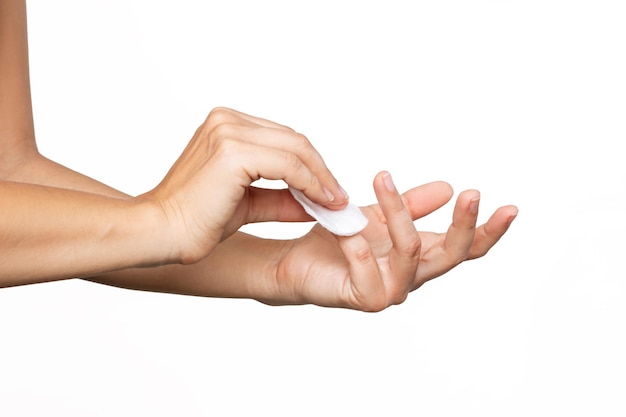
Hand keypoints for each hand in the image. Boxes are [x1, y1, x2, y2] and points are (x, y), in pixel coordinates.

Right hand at [143, 107, 347, 263]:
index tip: (330, 190)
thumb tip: (319, 202)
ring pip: (296, 149)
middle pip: (293, 139)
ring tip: (335, 202)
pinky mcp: (233, 152)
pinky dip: (311, 183)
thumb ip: (283, 198)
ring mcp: (229, 131)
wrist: (162, 233)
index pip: (282, 138)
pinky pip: (289, 166)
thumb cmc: (196, 220)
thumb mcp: (249, 203)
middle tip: (339, 197)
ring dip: (321, 177)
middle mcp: (227, 120)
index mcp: (225, 124)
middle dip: (321, 169)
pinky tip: (322, 202)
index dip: (311, 163)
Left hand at [269, 172, 517, 310]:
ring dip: (399, 213)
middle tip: (471, 194)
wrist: (299, 261)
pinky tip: (351, 224)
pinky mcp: (364, 298)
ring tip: (382, 179)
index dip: (489, 231)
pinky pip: (367, 268)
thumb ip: (413, 205)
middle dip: (464, 225)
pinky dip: (359, 242)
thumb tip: (448, 187)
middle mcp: (413, 275)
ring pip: (410, 251)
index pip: (465, 247)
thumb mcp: (380, 214)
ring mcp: (391, 289)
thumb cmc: (341, 239)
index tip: (510, 208)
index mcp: (423, 256)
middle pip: (452, 255)